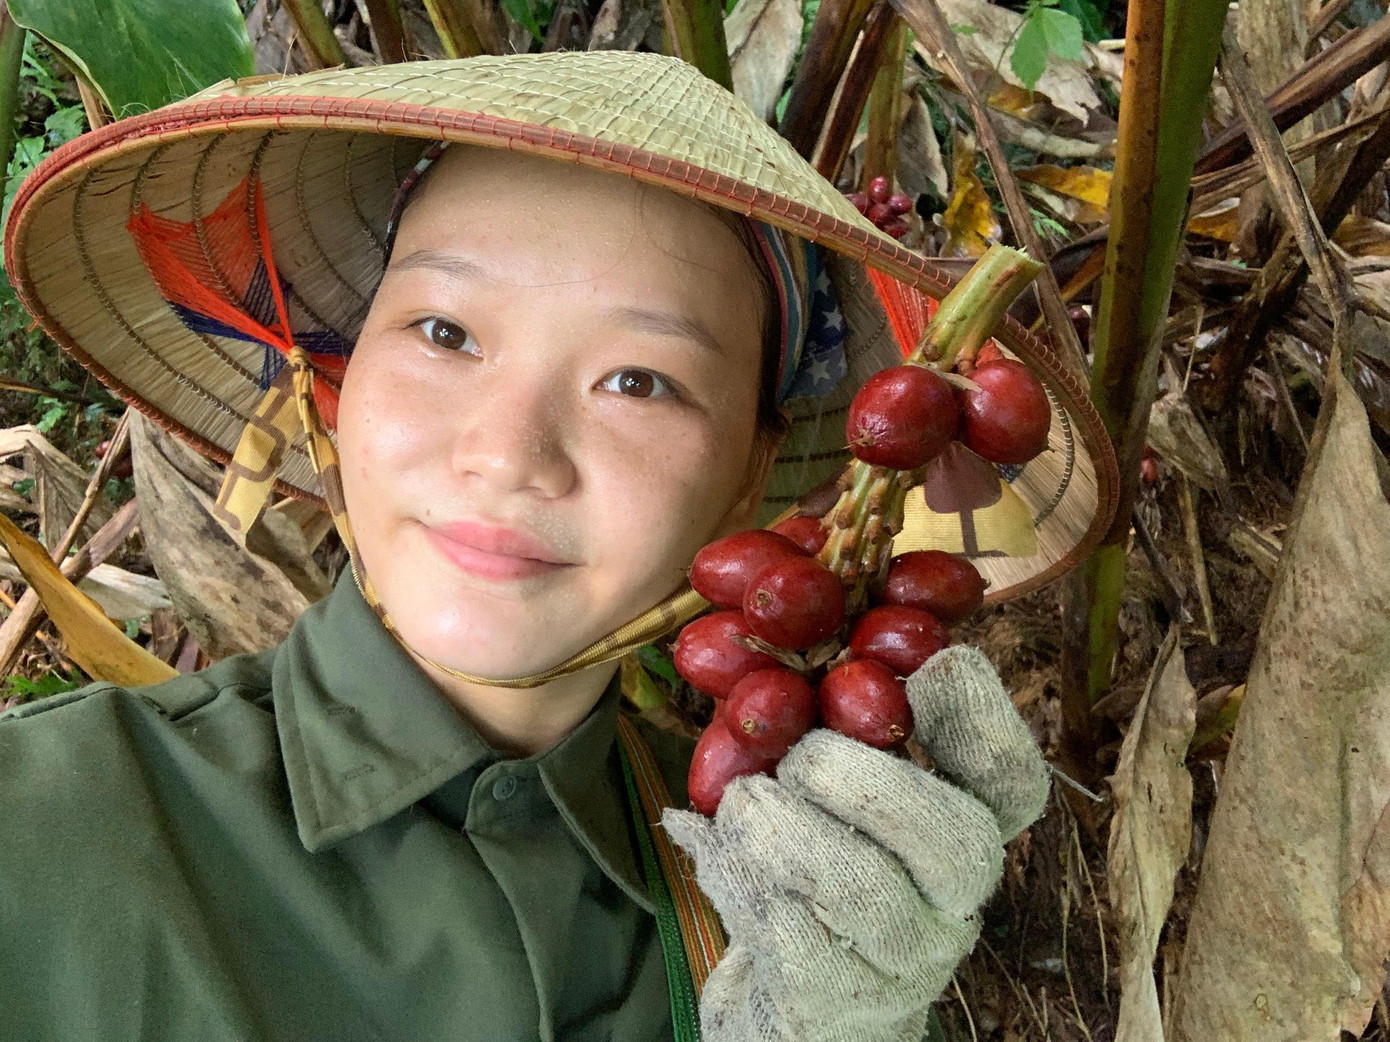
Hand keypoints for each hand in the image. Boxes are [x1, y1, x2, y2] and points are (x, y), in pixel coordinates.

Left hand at [662, 646, 1049, 1041]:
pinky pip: (792, 937)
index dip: (984, 724)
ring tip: (740, 805)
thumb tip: (784, 670)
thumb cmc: (805, 873)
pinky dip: (738, 879)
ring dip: (780, 829)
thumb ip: (822, 732)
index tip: (938, 667)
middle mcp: (952, 904)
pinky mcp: (835, 1004)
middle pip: (956, 841)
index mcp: (960, 832)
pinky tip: (716, 852)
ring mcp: (901, 963)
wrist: (783, 1001)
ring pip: (861, 887)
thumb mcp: (820, 795)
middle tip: (797, 759)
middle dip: (864, 782)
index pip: (1011, 785)